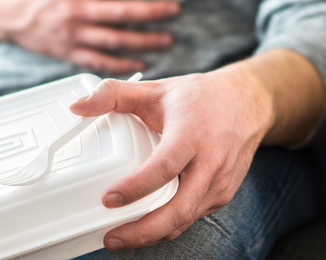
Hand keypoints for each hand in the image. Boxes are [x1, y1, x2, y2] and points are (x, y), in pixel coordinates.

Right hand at [0, 0, 179, 71]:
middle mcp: (76, 10)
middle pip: (122, 13)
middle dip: (152, 12)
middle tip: (175, 9)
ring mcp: (73, 34)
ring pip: (115, 41)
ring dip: (144, 42)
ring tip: (168, 39)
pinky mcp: (68, 51)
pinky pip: (99, 61)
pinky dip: (121, 65)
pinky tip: (140, 64)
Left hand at [68, 49, 324, 249]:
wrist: (248, 103)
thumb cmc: (200, 98)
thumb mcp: (155, 89)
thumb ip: (113, 95)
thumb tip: (77, 107)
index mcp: (191, 133)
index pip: (164, 166)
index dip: (136, 187)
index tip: (109, 198)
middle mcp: (210, 161)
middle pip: (180, 208)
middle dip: (144, 230)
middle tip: (111, 237)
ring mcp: (220, 182)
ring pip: (186, 219)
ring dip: (153, 234)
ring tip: (120, 237)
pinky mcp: (223, 194)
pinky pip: (193, 217)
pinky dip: (169, 226)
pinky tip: (146, 226)